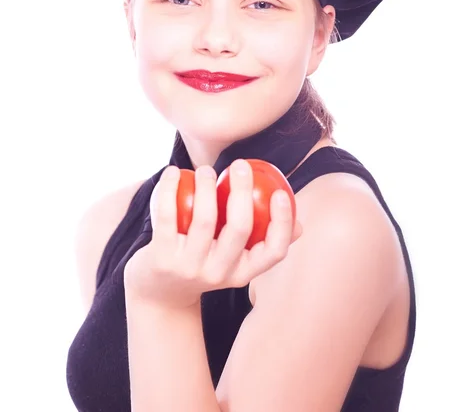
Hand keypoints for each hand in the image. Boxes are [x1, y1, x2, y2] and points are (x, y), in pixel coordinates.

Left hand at [123, 159, 301, 308]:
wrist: (159, 294)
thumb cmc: (204, 265)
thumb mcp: (234, 262)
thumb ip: (262, 242)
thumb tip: (299, 224)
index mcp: (243, 273)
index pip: (273, 252)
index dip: (282, 222)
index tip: (281, 193)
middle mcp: (219, 273)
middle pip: (240, 228)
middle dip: (243, 190)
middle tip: (240, 165)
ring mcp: (189, 267)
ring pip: (205, 219)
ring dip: (207, 186)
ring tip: (206, 169)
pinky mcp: (162, 258)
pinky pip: (167, 216)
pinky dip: (169, 188)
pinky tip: (173, 172)